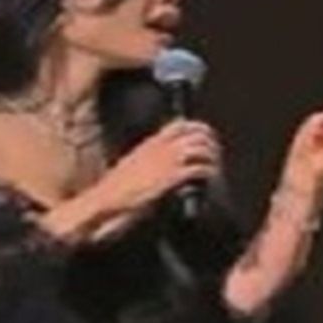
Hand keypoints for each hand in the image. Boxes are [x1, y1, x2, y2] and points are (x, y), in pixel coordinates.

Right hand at [97, 118, 220, 211]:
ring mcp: (167, 162)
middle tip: (216, 155)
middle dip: (211, 143)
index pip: (180, 124)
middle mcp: (161, 148)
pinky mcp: (171, 178)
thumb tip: (163, 162)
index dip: (198, 127)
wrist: (106, 198)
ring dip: (212, 158)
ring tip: (215, 169)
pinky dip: (208, 172)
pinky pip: (198, 168)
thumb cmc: (116, 187)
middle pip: (196, 134)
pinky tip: (210, 179)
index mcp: (151, 143)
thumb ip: (149, 158)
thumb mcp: (133, 164)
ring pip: (201, 149)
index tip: (207, 136)